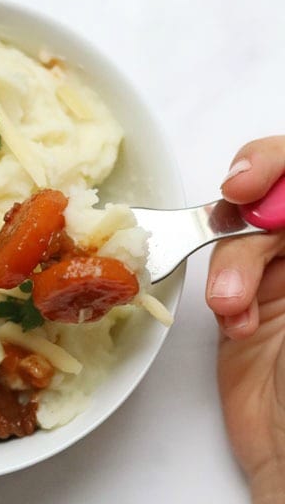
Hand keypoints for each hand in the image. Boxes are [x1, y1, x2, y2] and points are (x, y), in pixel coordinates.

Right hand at [206, 139, 284, 503]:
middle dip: (259, 181)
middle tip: (236, 192)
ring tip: (233, 304)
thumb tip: (284, 201)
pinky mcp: (249, 302)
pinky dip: (225, 290)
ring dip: (236, 258)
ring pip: (247, 226)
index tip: (255, 183)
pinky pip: (224, 270)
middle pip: (282, 184)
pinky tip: (236, 322)